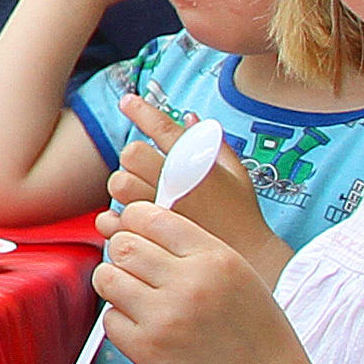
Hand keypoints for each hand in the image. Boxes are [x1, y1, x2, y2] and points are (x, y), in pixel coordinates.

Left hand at [97, 191, 321, 363]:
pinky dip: (120, 321)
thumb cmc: (259, 338)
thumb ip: (197, 251)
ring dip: (113, 283)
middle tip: (131, 268)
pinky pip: (110, 319)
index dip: (134, 221)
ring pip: (107, 277)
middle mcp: (190, 282)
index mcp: (216, 257)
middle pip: (123, 244)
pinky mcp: (148, 351)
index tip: (135, 233)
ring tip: (132, 296)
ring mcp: (166, 317)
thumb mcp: (241, 277)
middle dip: (120, 252)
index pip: (151, 216)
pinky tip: (143, 328)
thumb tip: (144, 230)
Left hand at [109, 89, 277, 262]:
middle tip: (141, 173)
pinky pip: (114, 220)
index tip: (127, 101)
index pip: (164, 128)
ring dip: (123, 189)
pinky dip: (114, 220)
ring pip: (120, 185)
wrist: (249, 262)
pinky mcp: (150, 238)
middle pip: (131, 154)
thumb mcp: (237, 175)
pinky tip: (128, 224)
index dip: (142, 110)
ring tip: (137, 200)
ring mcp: (163, 210)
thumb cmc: (243, 216)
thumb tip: (190, 116)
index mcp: (197, 163)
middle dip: (132, 160)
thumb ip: (214, 143)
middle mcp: (178, 183)